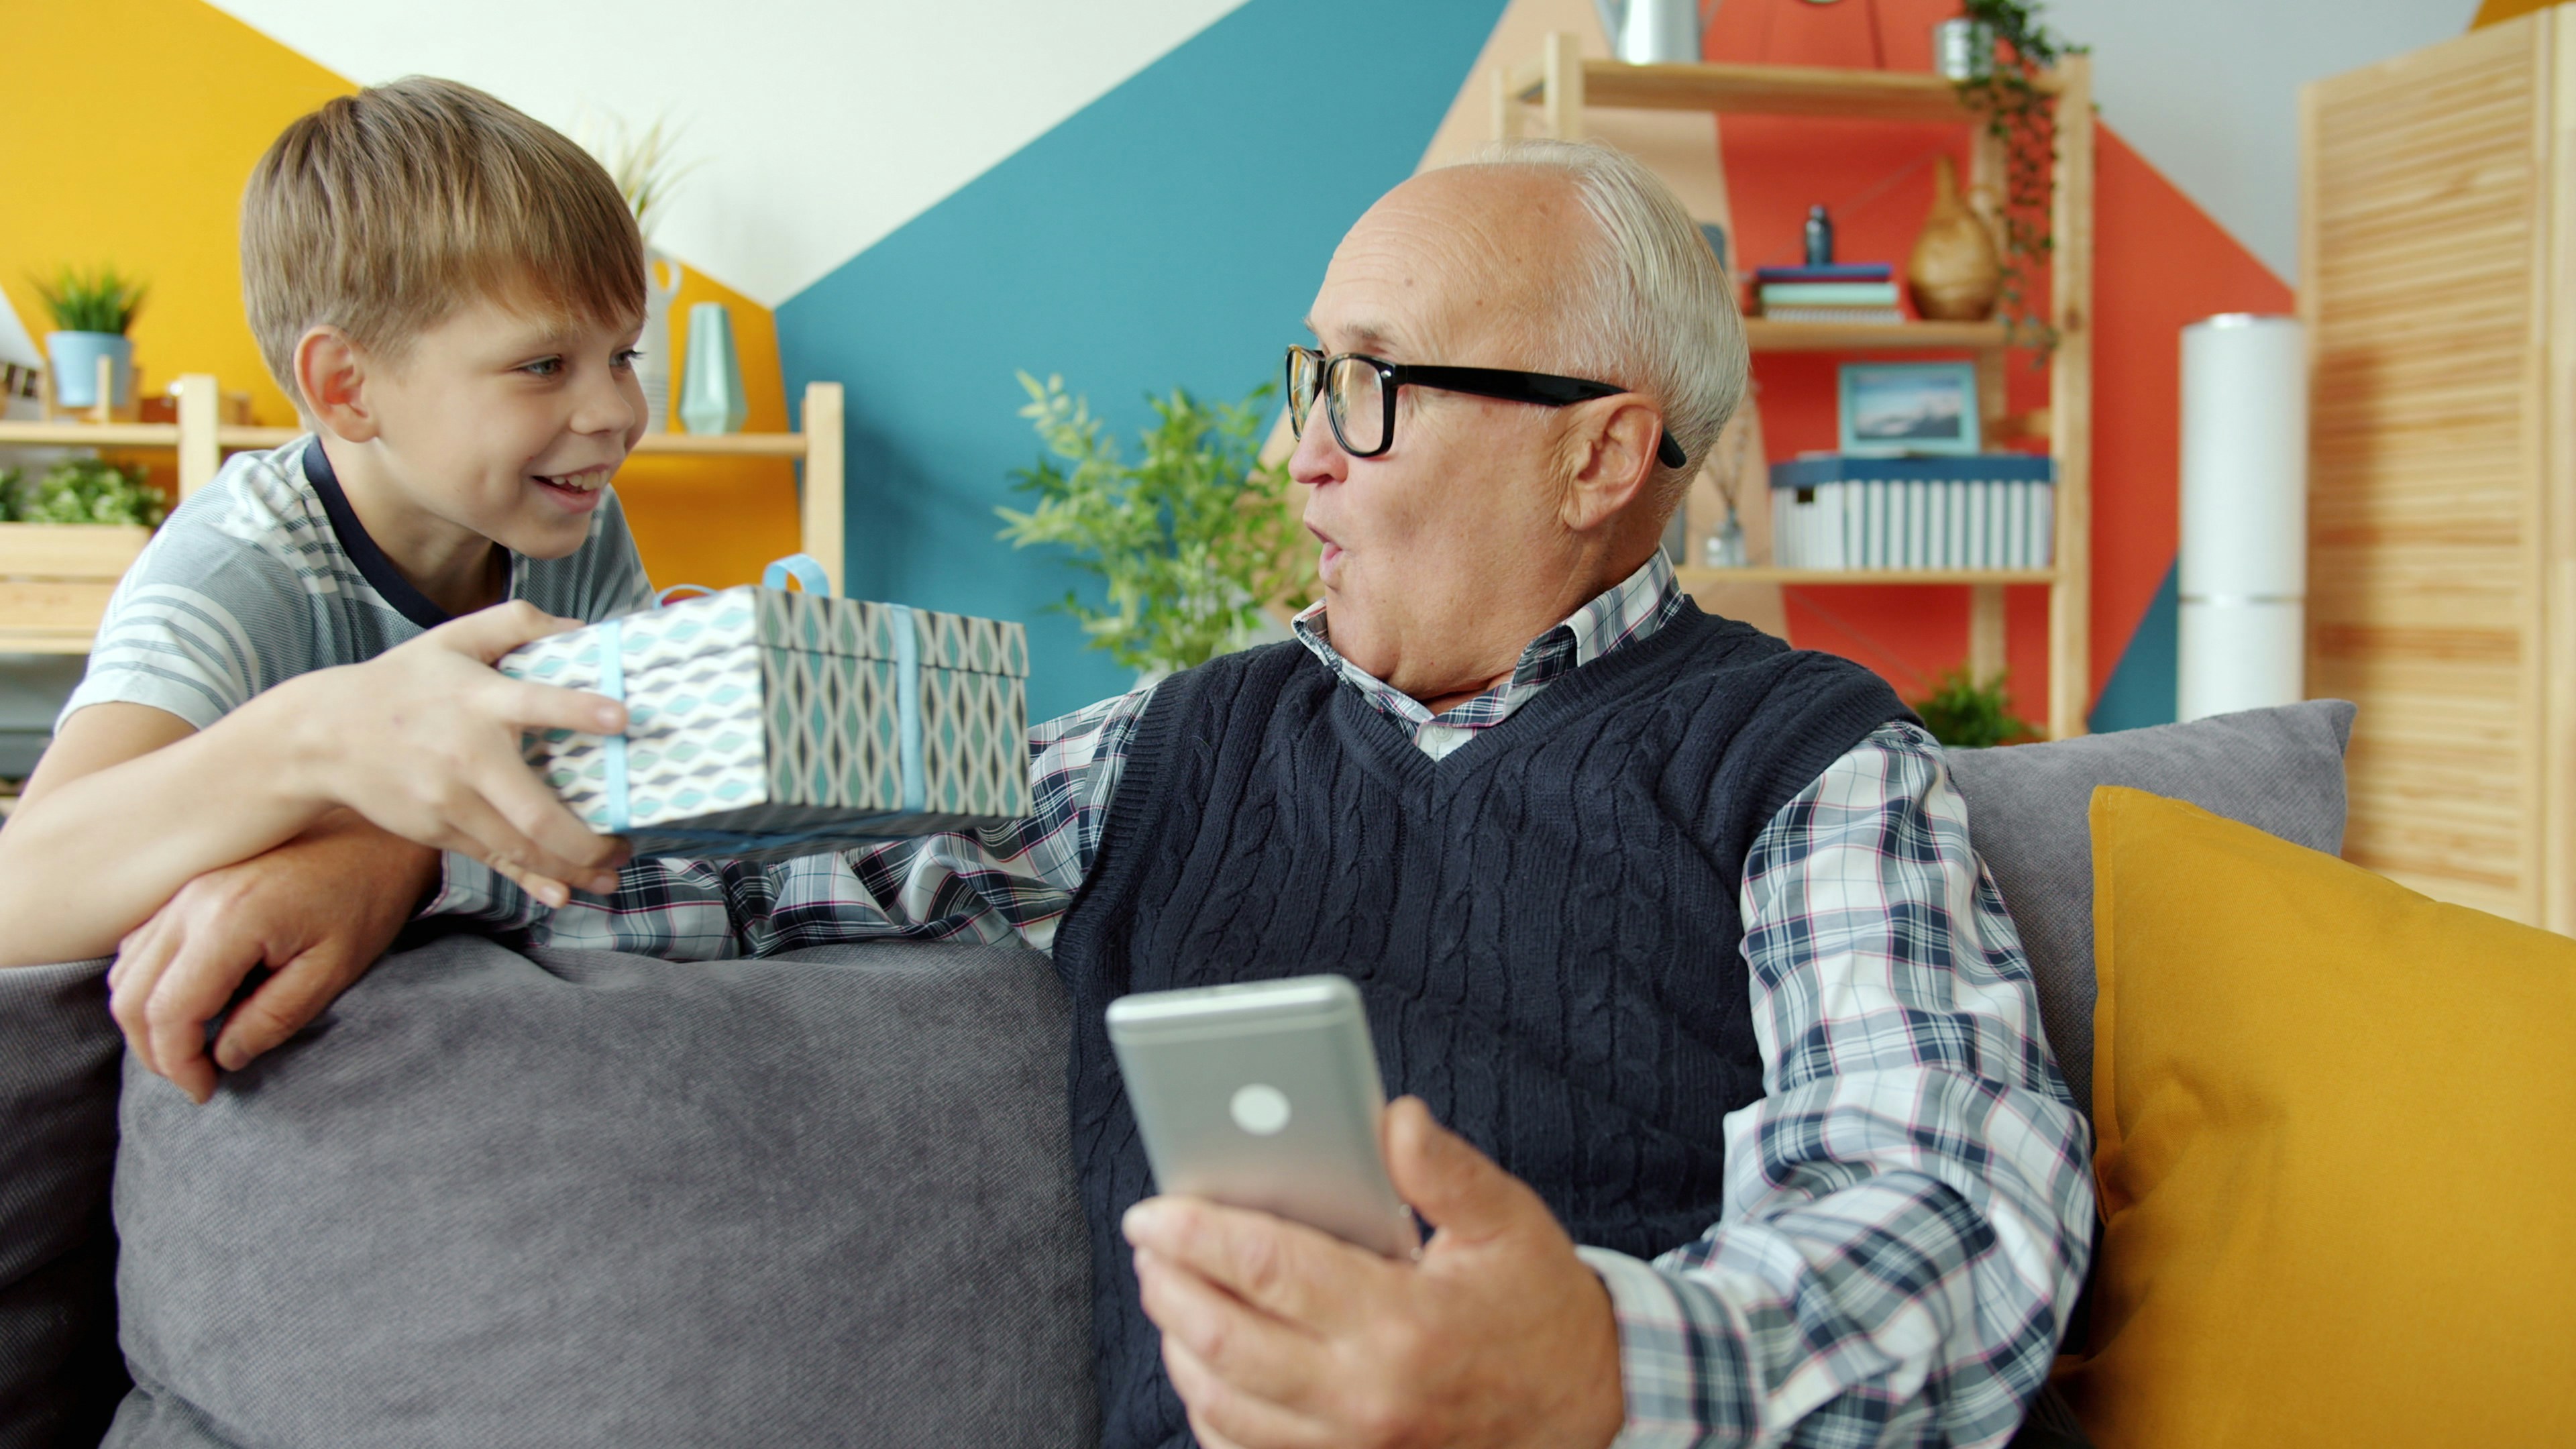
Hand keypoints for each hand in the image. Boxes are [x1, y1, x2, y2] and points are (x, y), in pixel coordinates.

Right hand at [109, 811, 437, 1102]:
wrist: (375, 832)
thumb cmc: (365, 899)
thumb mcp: (334, 970)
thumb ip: (274, 1019)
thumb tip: (223, 1056)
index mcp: (230, 922)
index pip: (170, 1013)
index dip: (179, 1064)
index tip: (205, 1091)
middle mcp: (192, 901)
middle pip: (132, 997)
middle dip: (154, 1051)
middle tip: (194, 1079)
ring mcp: (184, 889)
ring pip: (126, 971)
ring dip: (146, 1019)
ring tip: (190, 1049)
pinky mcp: (188, 886)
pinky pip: (141, 945)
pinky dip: (148, 984)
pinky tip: (189, 1004)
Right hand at [271, 600, 631, 905]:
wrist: (323, 735)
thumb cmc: (401, 682)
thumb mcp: (452, 638)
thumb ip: (515, 622)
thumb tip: (578, 627)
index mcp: (477, 700)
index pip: (534, 703)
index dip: (578, 711)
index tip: (622, 718)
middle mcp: (467, 756)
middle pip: (534, 813)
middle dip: (587, 840)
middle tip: (627, 843)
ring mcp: (450, 801)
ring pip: (519, 847)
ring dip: (571, 866)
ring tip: (611, 870)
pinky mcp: (438, 829)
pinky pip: (493, 859)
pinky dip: (531, 880)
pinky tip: (562, 892)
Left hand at [1123, 1097, 1625, 1448]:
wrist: (1592, 1411)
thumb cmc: (1541, 1308)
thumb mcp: (1510, 1223)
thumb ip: (1446, 1170)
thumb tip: (1391, 1117)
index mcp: (1402, 1322)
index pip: (1269, 1270)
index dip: (1198, 1234)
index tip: (1152, 1209)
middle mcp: (1366, 1397)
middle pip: (1224, 1342)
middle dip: (1167, 1286)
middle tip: (1148, 1243)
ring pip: (1222, 1405)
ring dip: (1177, 1345)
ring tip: (1166, 1293)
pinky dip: (1209, 1412)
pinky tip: (1204, 1366)